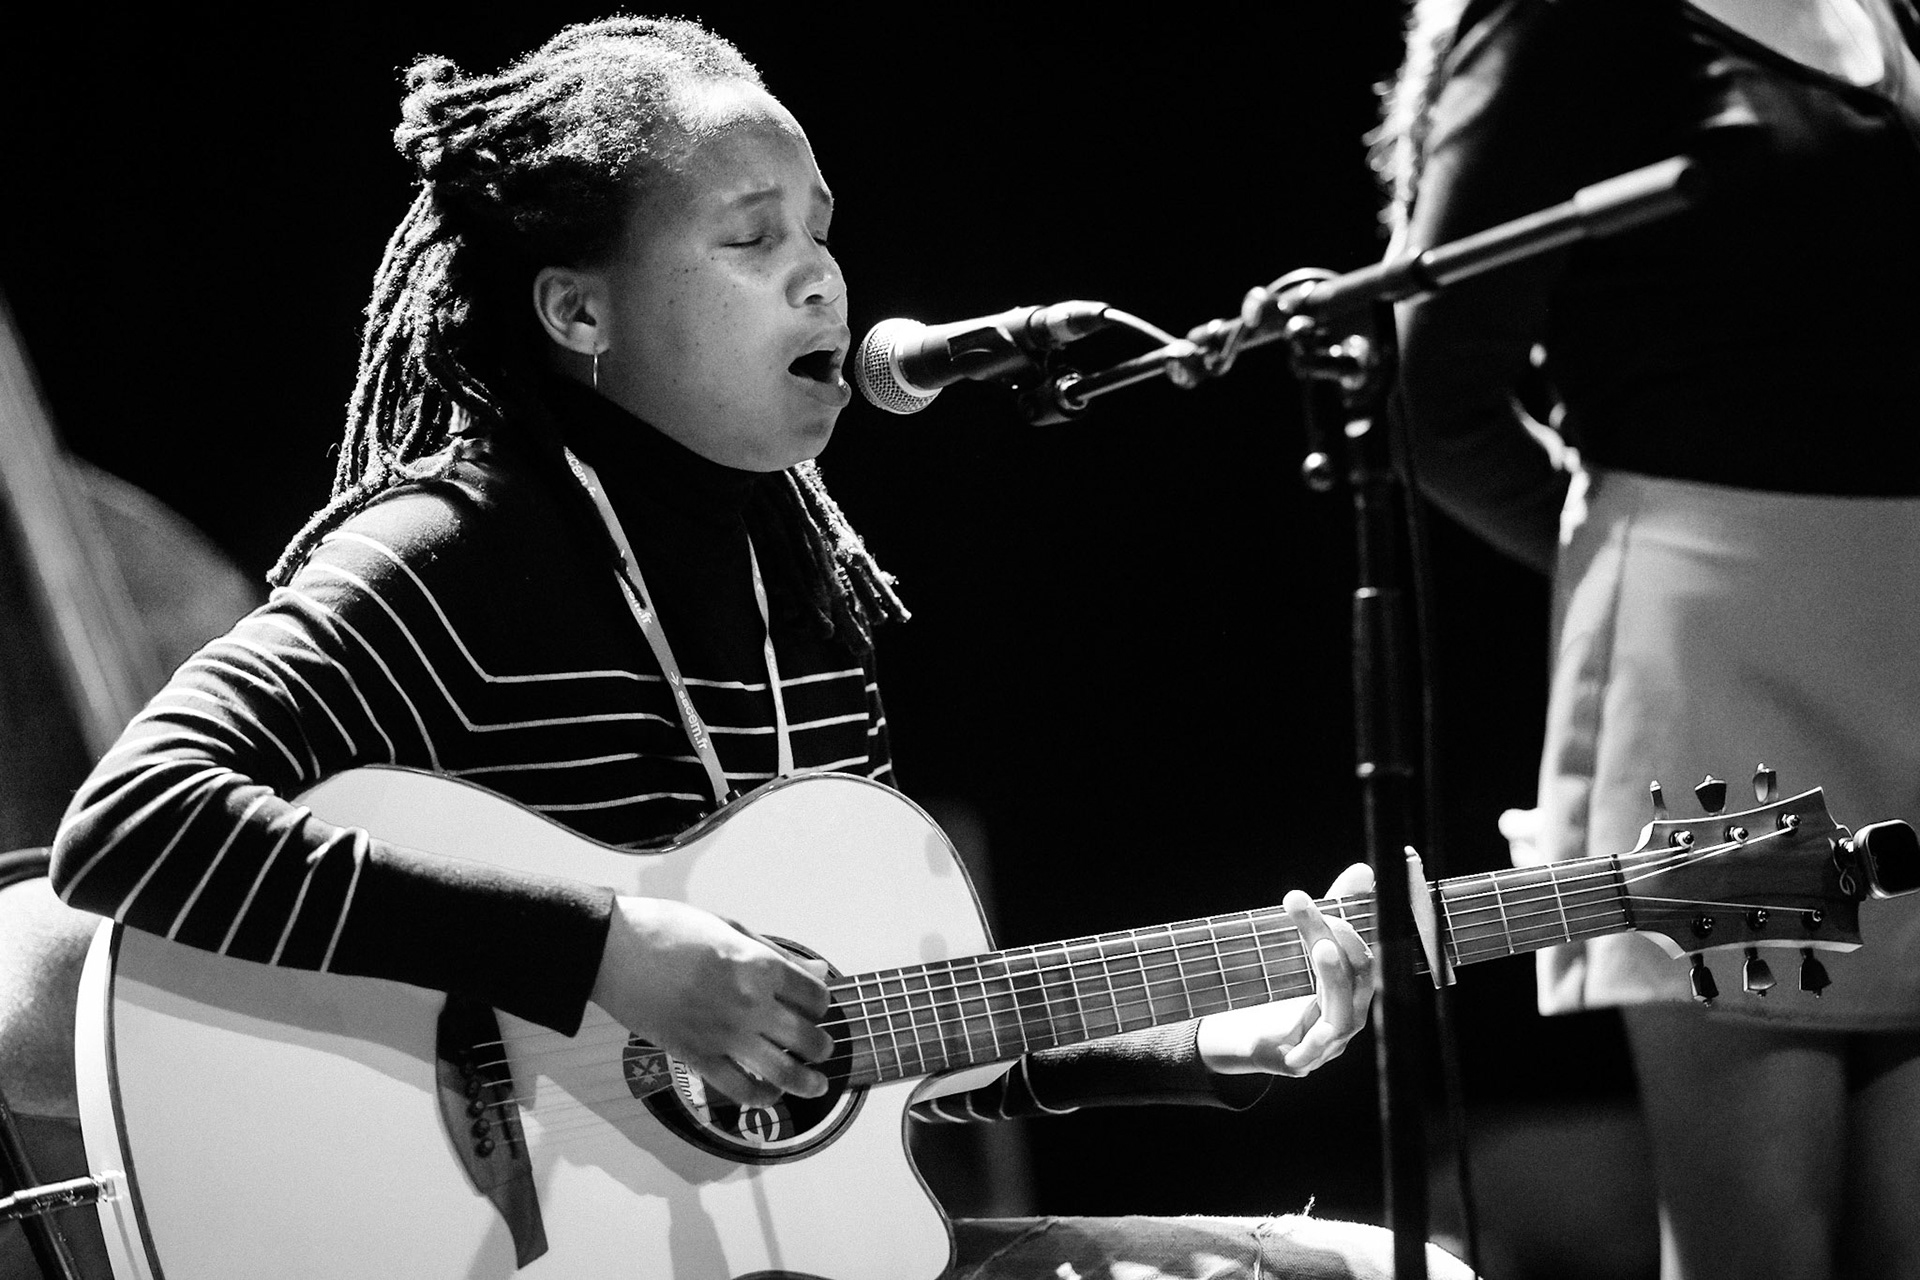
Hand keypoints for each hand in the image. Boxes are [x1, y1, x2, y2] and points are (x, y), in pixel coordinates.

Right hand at [591, 895, 832, 1106]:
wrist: (613, 949)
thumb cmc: (670, 929)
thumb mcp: (731, 928)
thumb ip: (778, 954)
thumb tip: (817, 970)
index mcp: (760, 965)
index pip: (815, 996)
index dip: (821, 1003)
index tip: (816, 1006)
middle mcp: (749, 1004)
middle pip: (807, 1038)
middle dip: (822, 1047)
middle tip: (823, 1048)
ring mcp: (723, 1035)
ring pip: (782, 1072)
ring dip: (806, 1083)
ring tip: (815, 1084)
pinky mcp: (695, 1056)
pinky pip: (739, 1089)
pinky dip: (761, 1097)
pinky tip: (770, 1095)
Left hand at [1195, 861, 1375, 1077]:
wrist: (1238, 1036)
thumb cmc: (1280, 990)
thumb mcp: (1301, 947)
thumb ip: (1329, 913)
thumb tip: (1363, 871)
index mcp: (1353, 988)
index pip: (1365, 953)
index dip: (1359, 923)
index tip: (1353, 885)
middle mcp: (1348, 1015)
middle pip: (1354, 977)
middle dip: (1340, 939)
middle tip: (1318, 909)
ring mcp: (1328, 1043)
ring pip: (1341, 1012)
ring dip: (1333, 978)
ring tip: (1320, 946)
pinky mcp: (1300, 1062)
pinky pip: (1313, 1054)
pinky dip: (1317, 1044)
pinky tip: (1318, 1030)